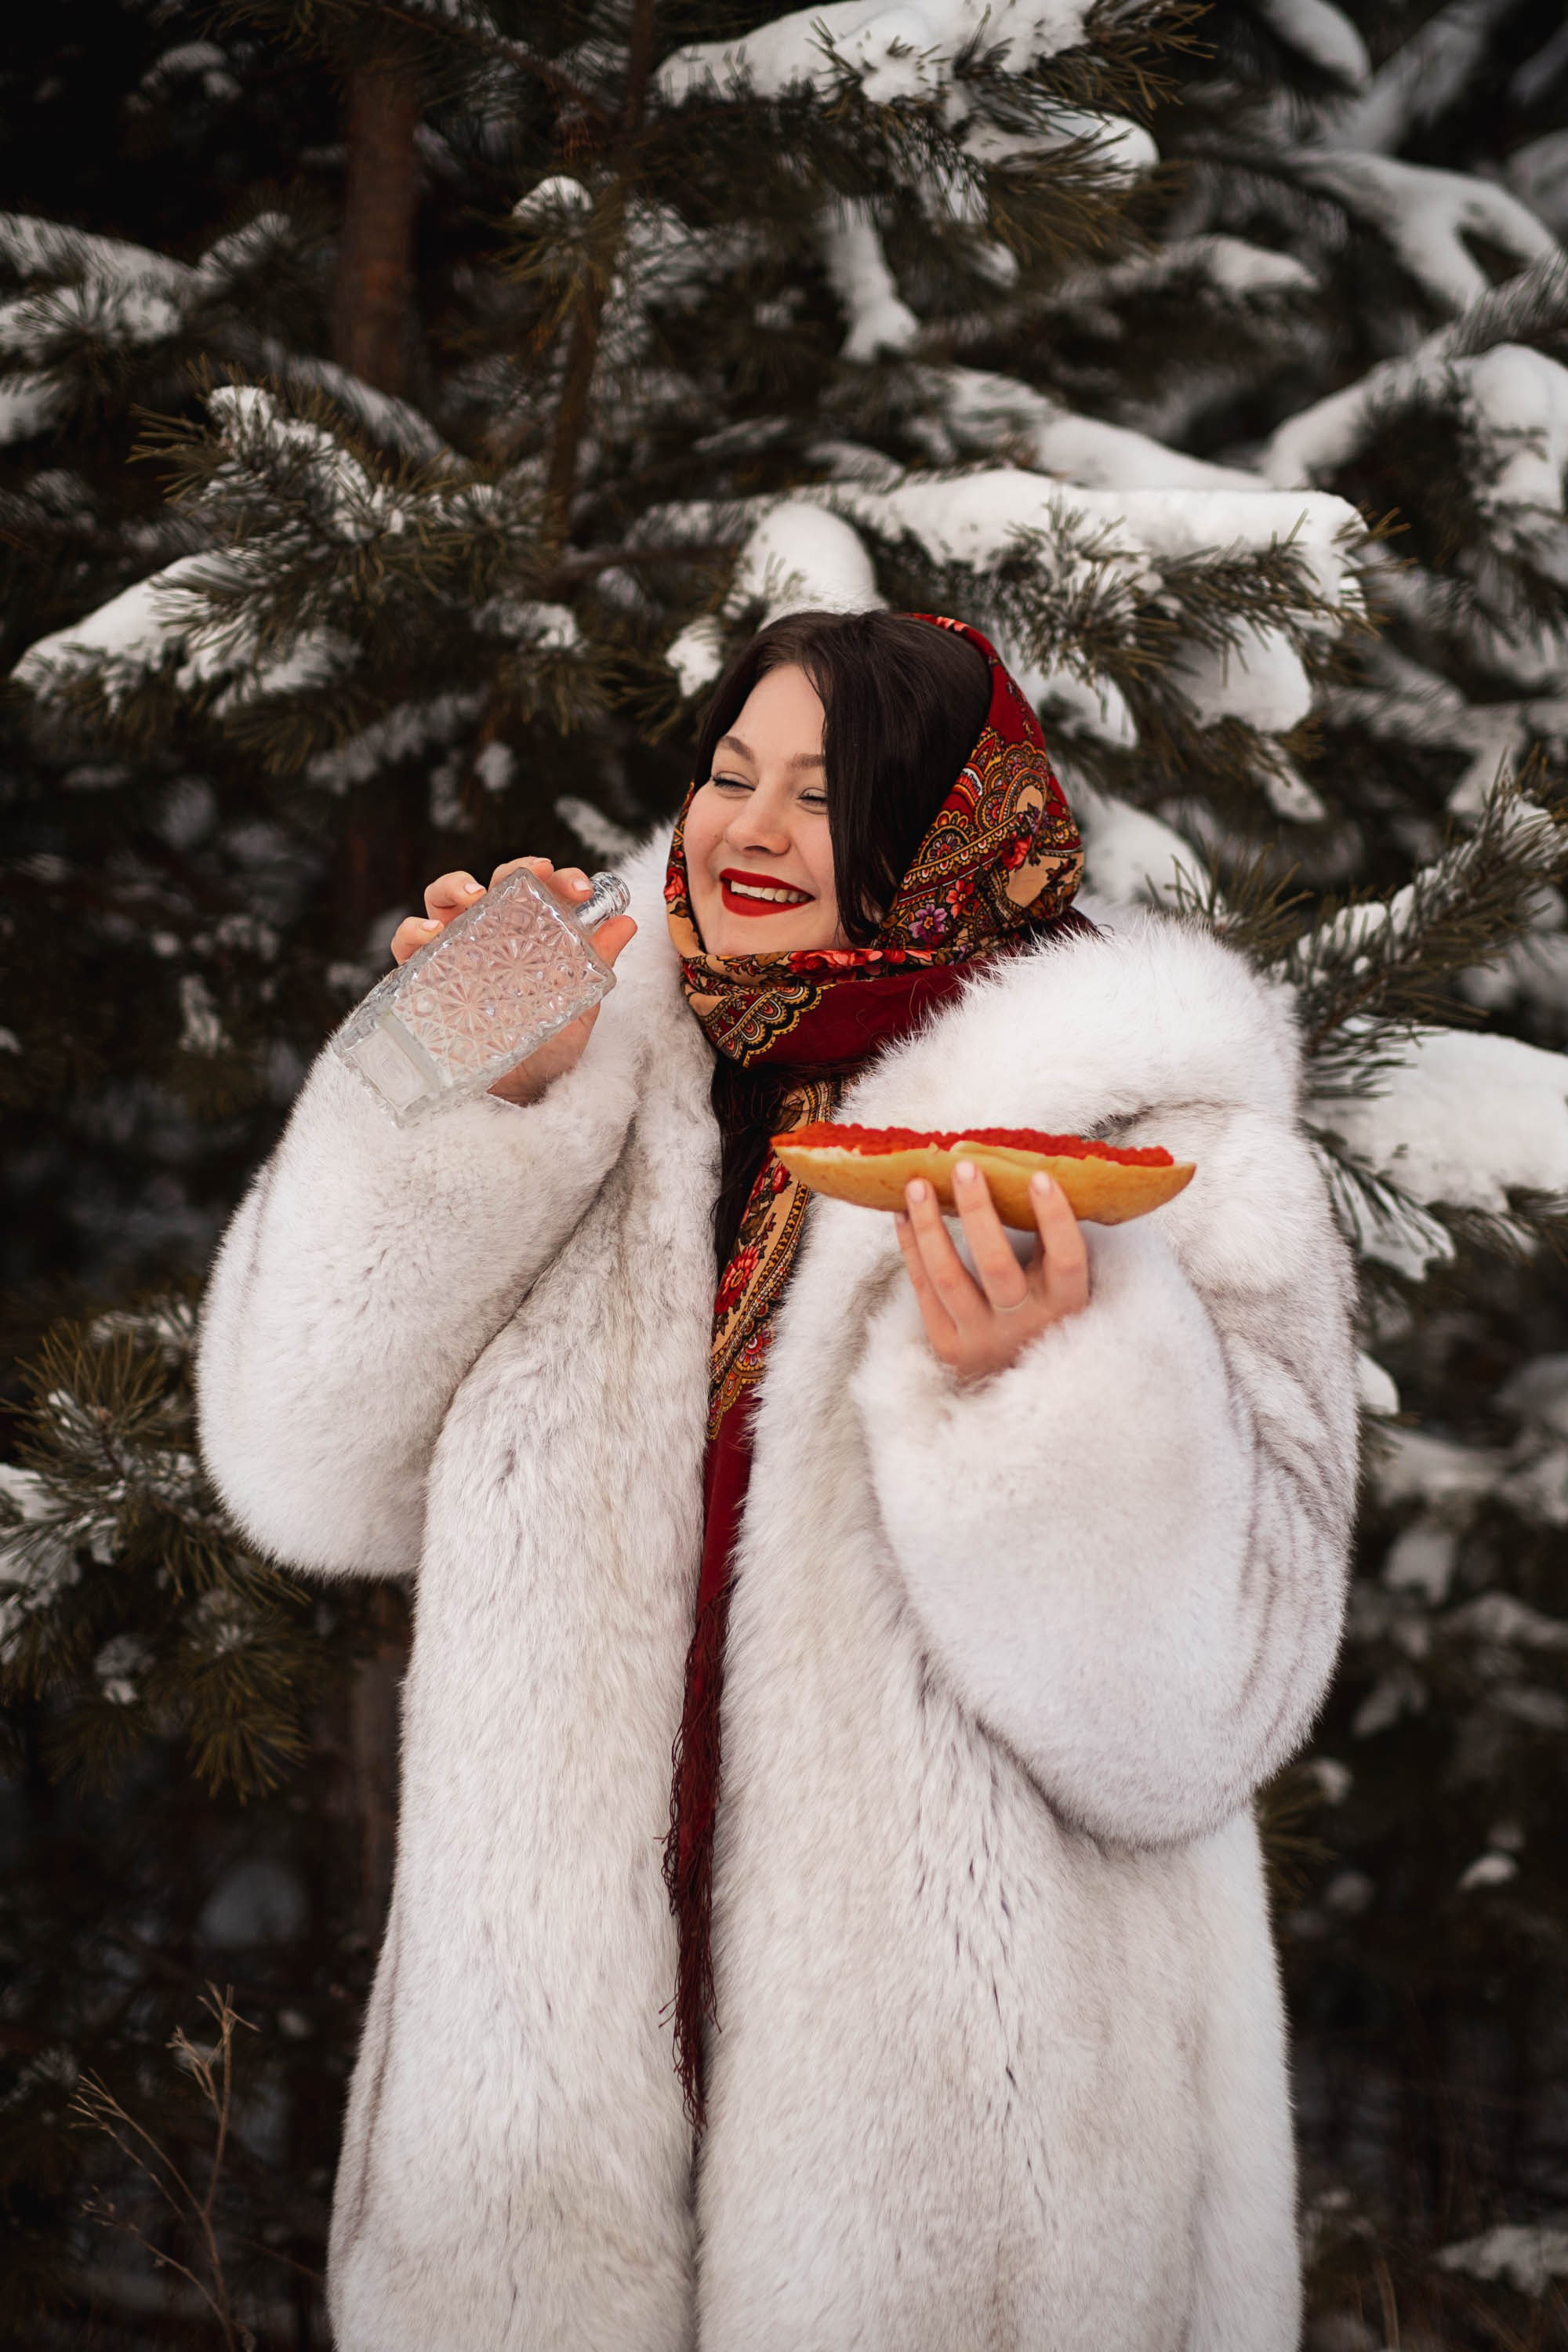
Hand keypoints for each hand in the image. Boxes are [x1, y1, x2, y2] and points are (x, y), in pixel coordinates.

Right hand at [390, 856, 637, 1104]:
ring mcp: (452, 953)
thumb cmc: (548, 1046)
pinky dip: (414, 931)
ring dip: (454, 887)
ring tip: (474, 896)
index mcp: (525, 934)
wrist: (519, 1094)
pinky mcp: (421, 978)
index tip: (581, 888)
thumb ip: (598, 964)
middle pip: (490, 883)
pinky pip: (407, 945)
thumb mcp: (579, 1005)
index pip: (538, 890)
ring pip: (441, 900)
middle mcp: (487, 935)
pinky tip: (432, 935)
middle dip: (513, 870)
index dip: (558, 878)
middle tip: (537, 874)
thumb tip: (628, 922)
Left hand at [894, 1160, 1088, 1381]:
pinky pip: (922, 1287)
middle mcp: (1024, 1325)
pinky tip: (903, 1214)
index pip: (1067, 1259)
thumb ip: (1048, 1240)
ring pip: (947, 1276)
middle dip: (977, 1212)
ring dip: (929, 1226)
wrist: (1016, 1382)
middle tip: (963, 1167)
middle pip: (996, 1264)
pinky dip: (911, 1246)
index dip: (1054, 1218)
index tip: (1038, 1177)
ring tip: (917, 1185)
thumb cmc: (1041, 1312)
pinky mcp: (947, 1345)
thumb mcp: (1058, 1285)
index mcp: (1064, 1305)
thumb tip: (1025, 1169)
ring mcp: (981, 1338)